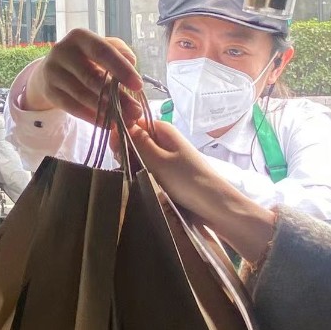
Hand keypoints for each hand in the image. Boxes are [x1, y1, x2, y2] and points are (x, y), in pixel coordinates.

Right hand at [24, 29, 143, 123]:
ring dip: (106, 110)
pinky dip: (91, 117)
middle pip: (92, 76)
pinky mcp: (49, 91)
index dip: (121, 69)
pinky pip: (72, 107)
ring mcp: (53, 72)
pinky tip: (107, 123)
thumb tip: (131, 63)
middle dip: (117, 96)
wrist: (50, 70)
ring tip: (125, 120)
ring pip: (82, 94)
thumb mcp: (100, 48)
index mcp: (80, 37)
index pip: (102, 52)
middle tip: (136, 111)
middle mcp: (63, 51)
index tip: (139, 85)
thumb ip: (118, 52)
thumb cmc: (84, 59)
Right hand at [129, 121, 275, 262]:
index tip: (117, 151)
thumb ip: (137, 142)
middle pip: (135, 140)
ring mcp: (166, 157)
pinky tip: (140, 185)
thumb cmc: (187, 180)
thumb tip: (119, 124)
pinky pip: (148, 170)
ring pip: (139, 157)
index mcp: (163, 130)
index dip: (122, 134)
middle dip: (127, 152)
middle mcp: (164, 140)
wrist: (214, 206)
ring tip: (135, 179)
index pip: (133, 123)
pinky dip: (142, 176)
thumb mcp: (158, 160)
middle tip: (128, 168)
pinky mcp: (167, 173)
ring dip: (134, 166)